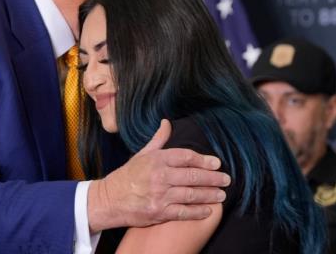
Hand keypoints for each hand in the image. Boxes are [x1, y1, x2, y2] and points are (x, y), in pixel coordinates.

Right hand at [88, 119, 230, 231]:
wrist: (110, 199)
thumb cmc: (127, 176)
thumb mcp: (141, 155)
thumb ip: (158, 140)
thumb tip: (167, 122)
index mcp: (156, 160)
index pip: (185, 156)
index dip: (203, 159)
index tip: (216, 163)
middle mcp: (159, 176)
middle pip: (192, 175)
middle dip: (212, 178)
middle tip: (226, 180)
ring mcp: (159, 195)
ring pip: (191, 194)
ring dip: (209, 194)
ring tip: (221, 195)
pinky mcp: (159, 212)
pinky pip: (184, 212)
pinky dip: (198, 211)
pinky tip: (208, 210)